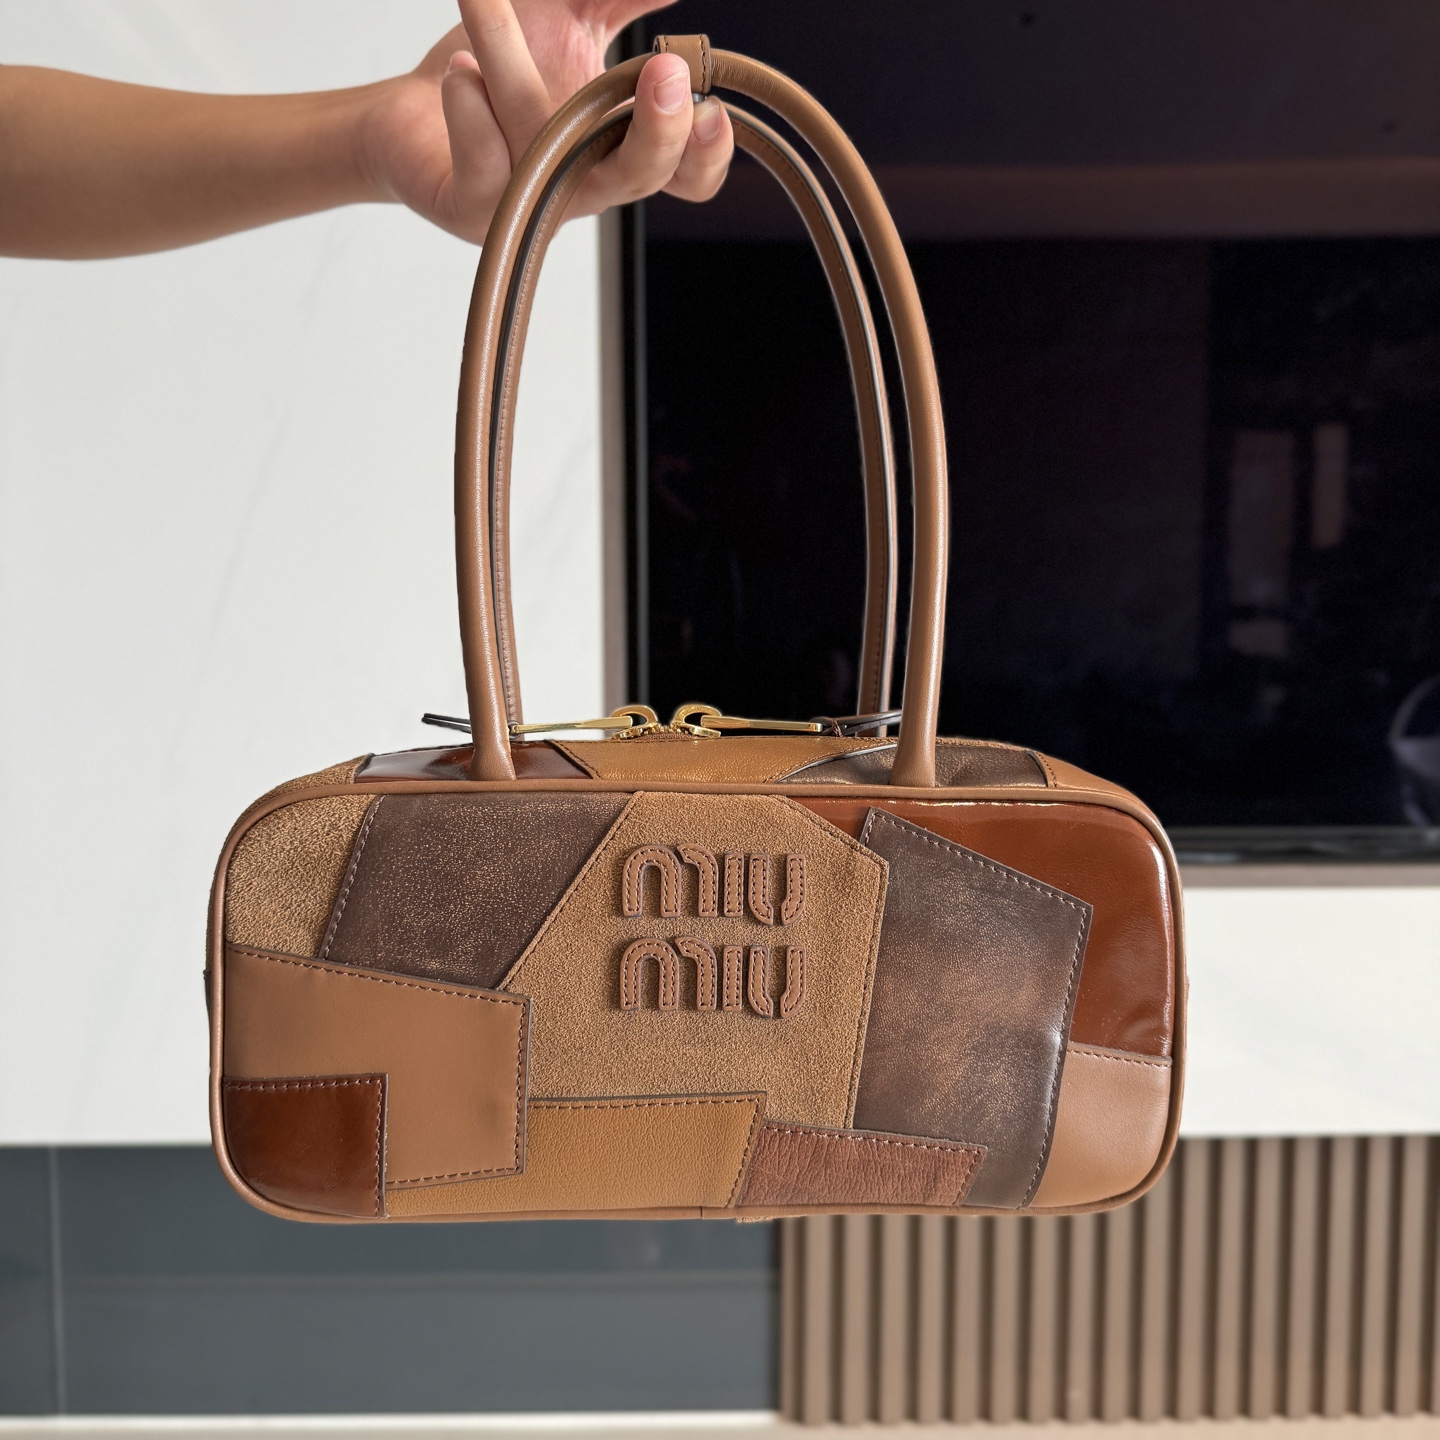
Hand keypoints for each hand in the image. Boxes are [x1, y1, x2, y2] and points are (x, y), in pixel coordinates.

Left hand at [359, 0, 733, 242]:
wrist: (408, 111)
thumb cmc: (493, 73)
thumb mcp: (567, 21)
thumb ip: (621, 1)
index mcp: (620, 149)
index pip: (685, 173)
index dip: (706, 153)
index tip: (710, 107)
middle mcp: (586, 185)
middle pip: (641, 178)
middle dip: (659, 131)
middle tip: (663, 71)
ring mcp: (534, 204)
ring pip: (544, 140)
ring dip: (508, 57)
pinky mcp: (475, 210)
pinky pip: (486, 161)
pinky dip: (470, 106)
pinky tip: (458, 75)